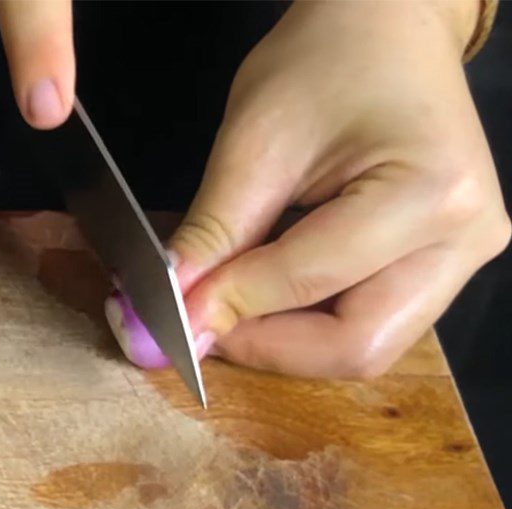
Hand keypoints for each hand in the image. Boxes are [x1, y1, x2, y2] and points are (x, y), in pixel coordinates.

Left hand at [108, 0, 509, 378]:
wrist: (389, 30)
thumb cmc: (327, 60)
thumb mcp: (257, 142)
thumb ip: (215, 235)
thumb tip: (180, 309)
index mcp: (430, 193)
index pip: (310, 282)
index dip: (231, 306)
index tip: (173, 314)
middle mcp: (464, 241)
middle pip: (356, 347)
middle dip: (269, 346)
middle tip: (207, 323)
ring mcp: (462, 260)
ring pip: (364, 348)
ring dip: (287, 341)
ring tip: (234, 304)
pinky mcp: (443, 269)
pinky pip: (370, 326)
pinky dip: (309, 324)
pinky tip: (269, 296)